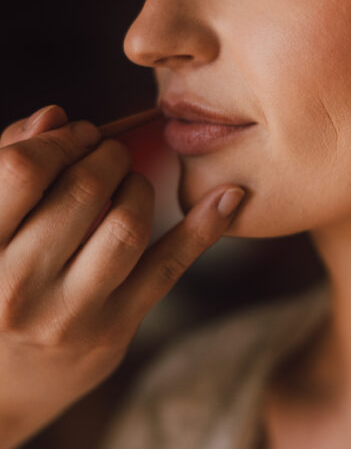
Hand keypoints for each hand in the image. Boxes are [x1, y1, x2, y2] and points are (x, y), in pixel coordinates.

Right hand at [0, 103, 244, 448]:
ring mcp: (67, 314)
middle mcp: (14, 286)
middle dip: (108, 155)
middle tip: (111, 153)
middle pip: (83, 190)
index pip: (23, 169)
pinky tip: (229, 197)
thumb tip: (56, 116)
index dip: (60, 139)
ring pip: (127, 225)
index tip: (77, 135)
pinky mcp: (113, 332)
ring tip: (129, 183)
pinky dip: (203, 229)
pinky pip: (167, 268)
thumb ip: (6, 164)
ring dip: (140, 186)